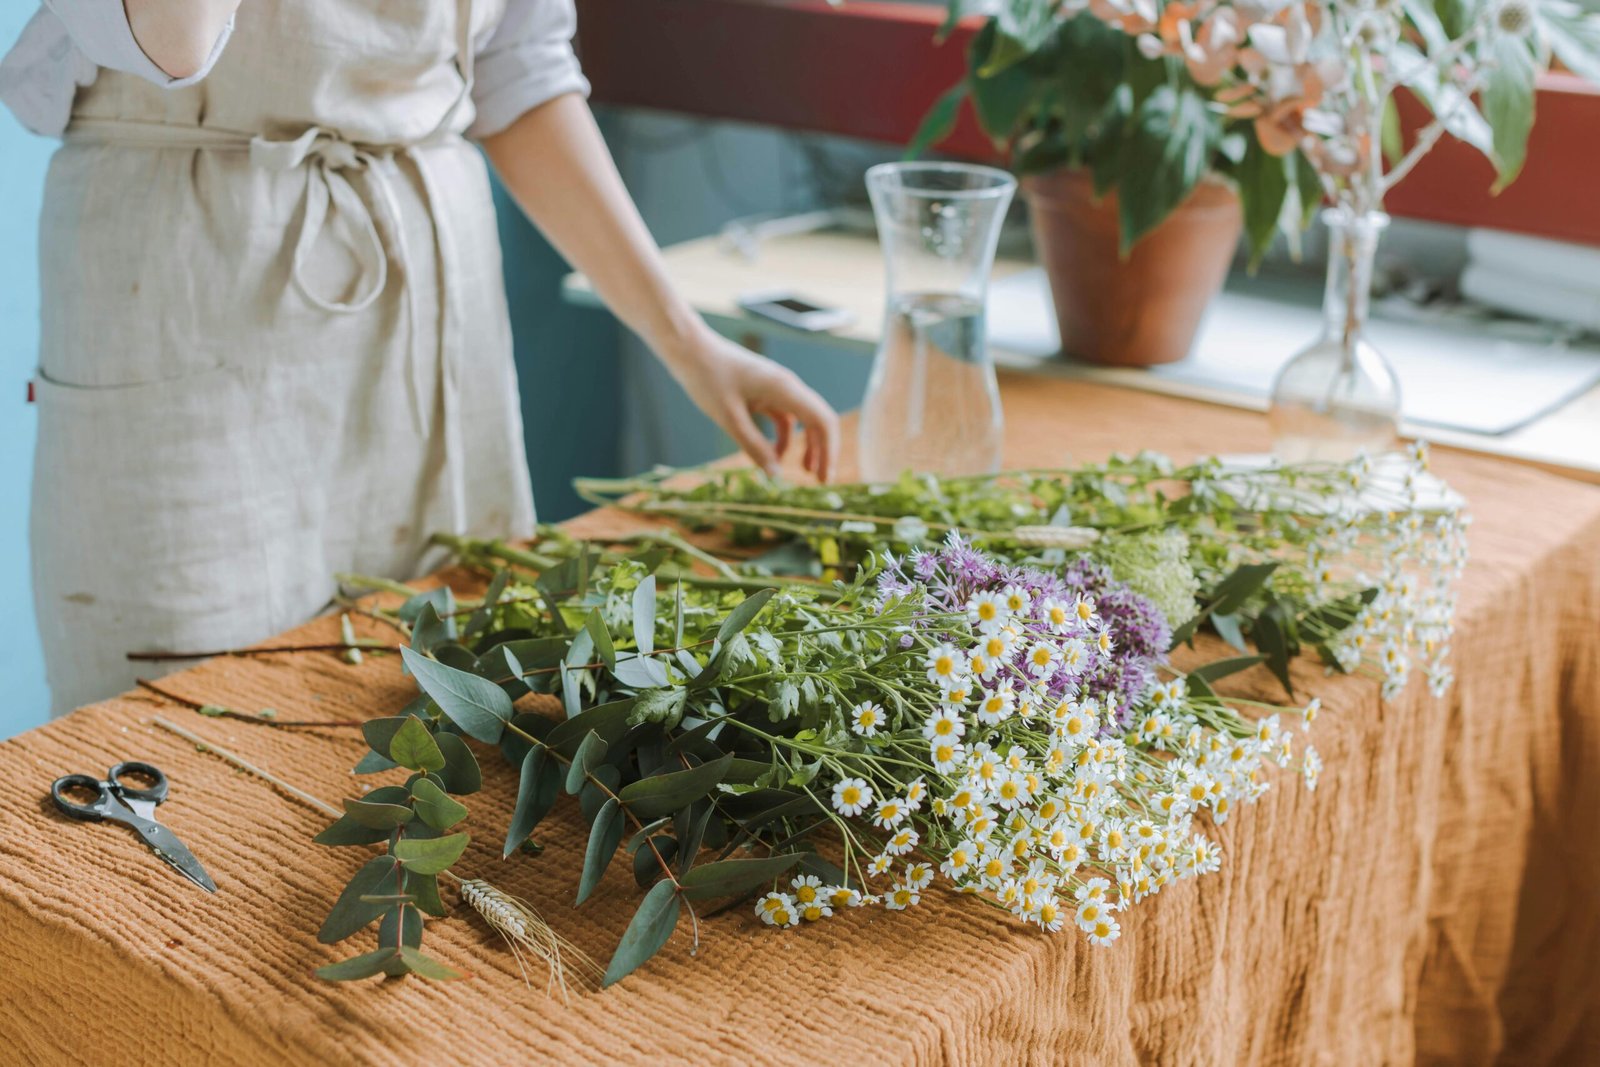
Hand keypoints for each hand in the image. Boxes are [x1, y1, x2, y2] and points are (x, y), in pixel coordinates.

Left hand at [666, 327, 839, 482]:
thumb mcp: (729, 418)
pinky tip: (776, 455)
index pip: (823, 421)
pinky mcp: (764, 391)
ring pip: (804, 419)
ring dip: (807, 445)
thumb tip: (776, 475)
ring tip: (806, 472)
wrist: (690, 349)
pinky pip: (784, 417)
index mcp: (785, 389)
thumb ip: (753, 447)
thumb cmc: (707, 378)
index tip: (824, 479)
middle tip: (820, 482)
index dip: (829, 451)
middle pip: (819, 420)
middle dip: (823, 451)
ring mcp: (777, 388)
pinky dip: (785, 437)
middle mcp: (788, 386)